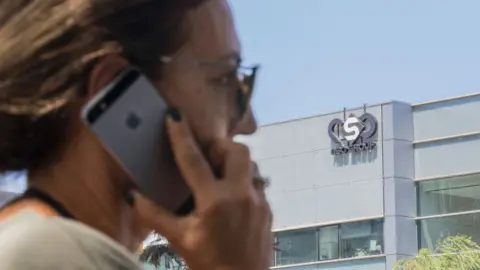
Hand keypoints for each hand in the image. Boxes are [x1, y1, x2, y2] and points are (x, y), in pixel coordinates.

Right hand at [128, 109, 272, 269]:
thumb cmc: (209, 264)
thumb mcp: (180, 239)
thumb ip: (154, 215)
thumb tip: (131, 196)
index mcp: (215, 201)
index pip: (193, 160)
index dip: (181, 135)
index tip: (174, 115)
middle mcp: (241, 195)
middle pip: (237, 151)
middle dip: (220, 146)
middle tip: (206, 155)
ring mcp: (259, 201)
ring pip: (251, 166)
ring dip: (233, 165)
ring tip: (218, 177)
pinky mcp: (268, 210)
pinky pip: (256, 184)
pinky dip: (242, 183)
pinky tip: (231, 198)